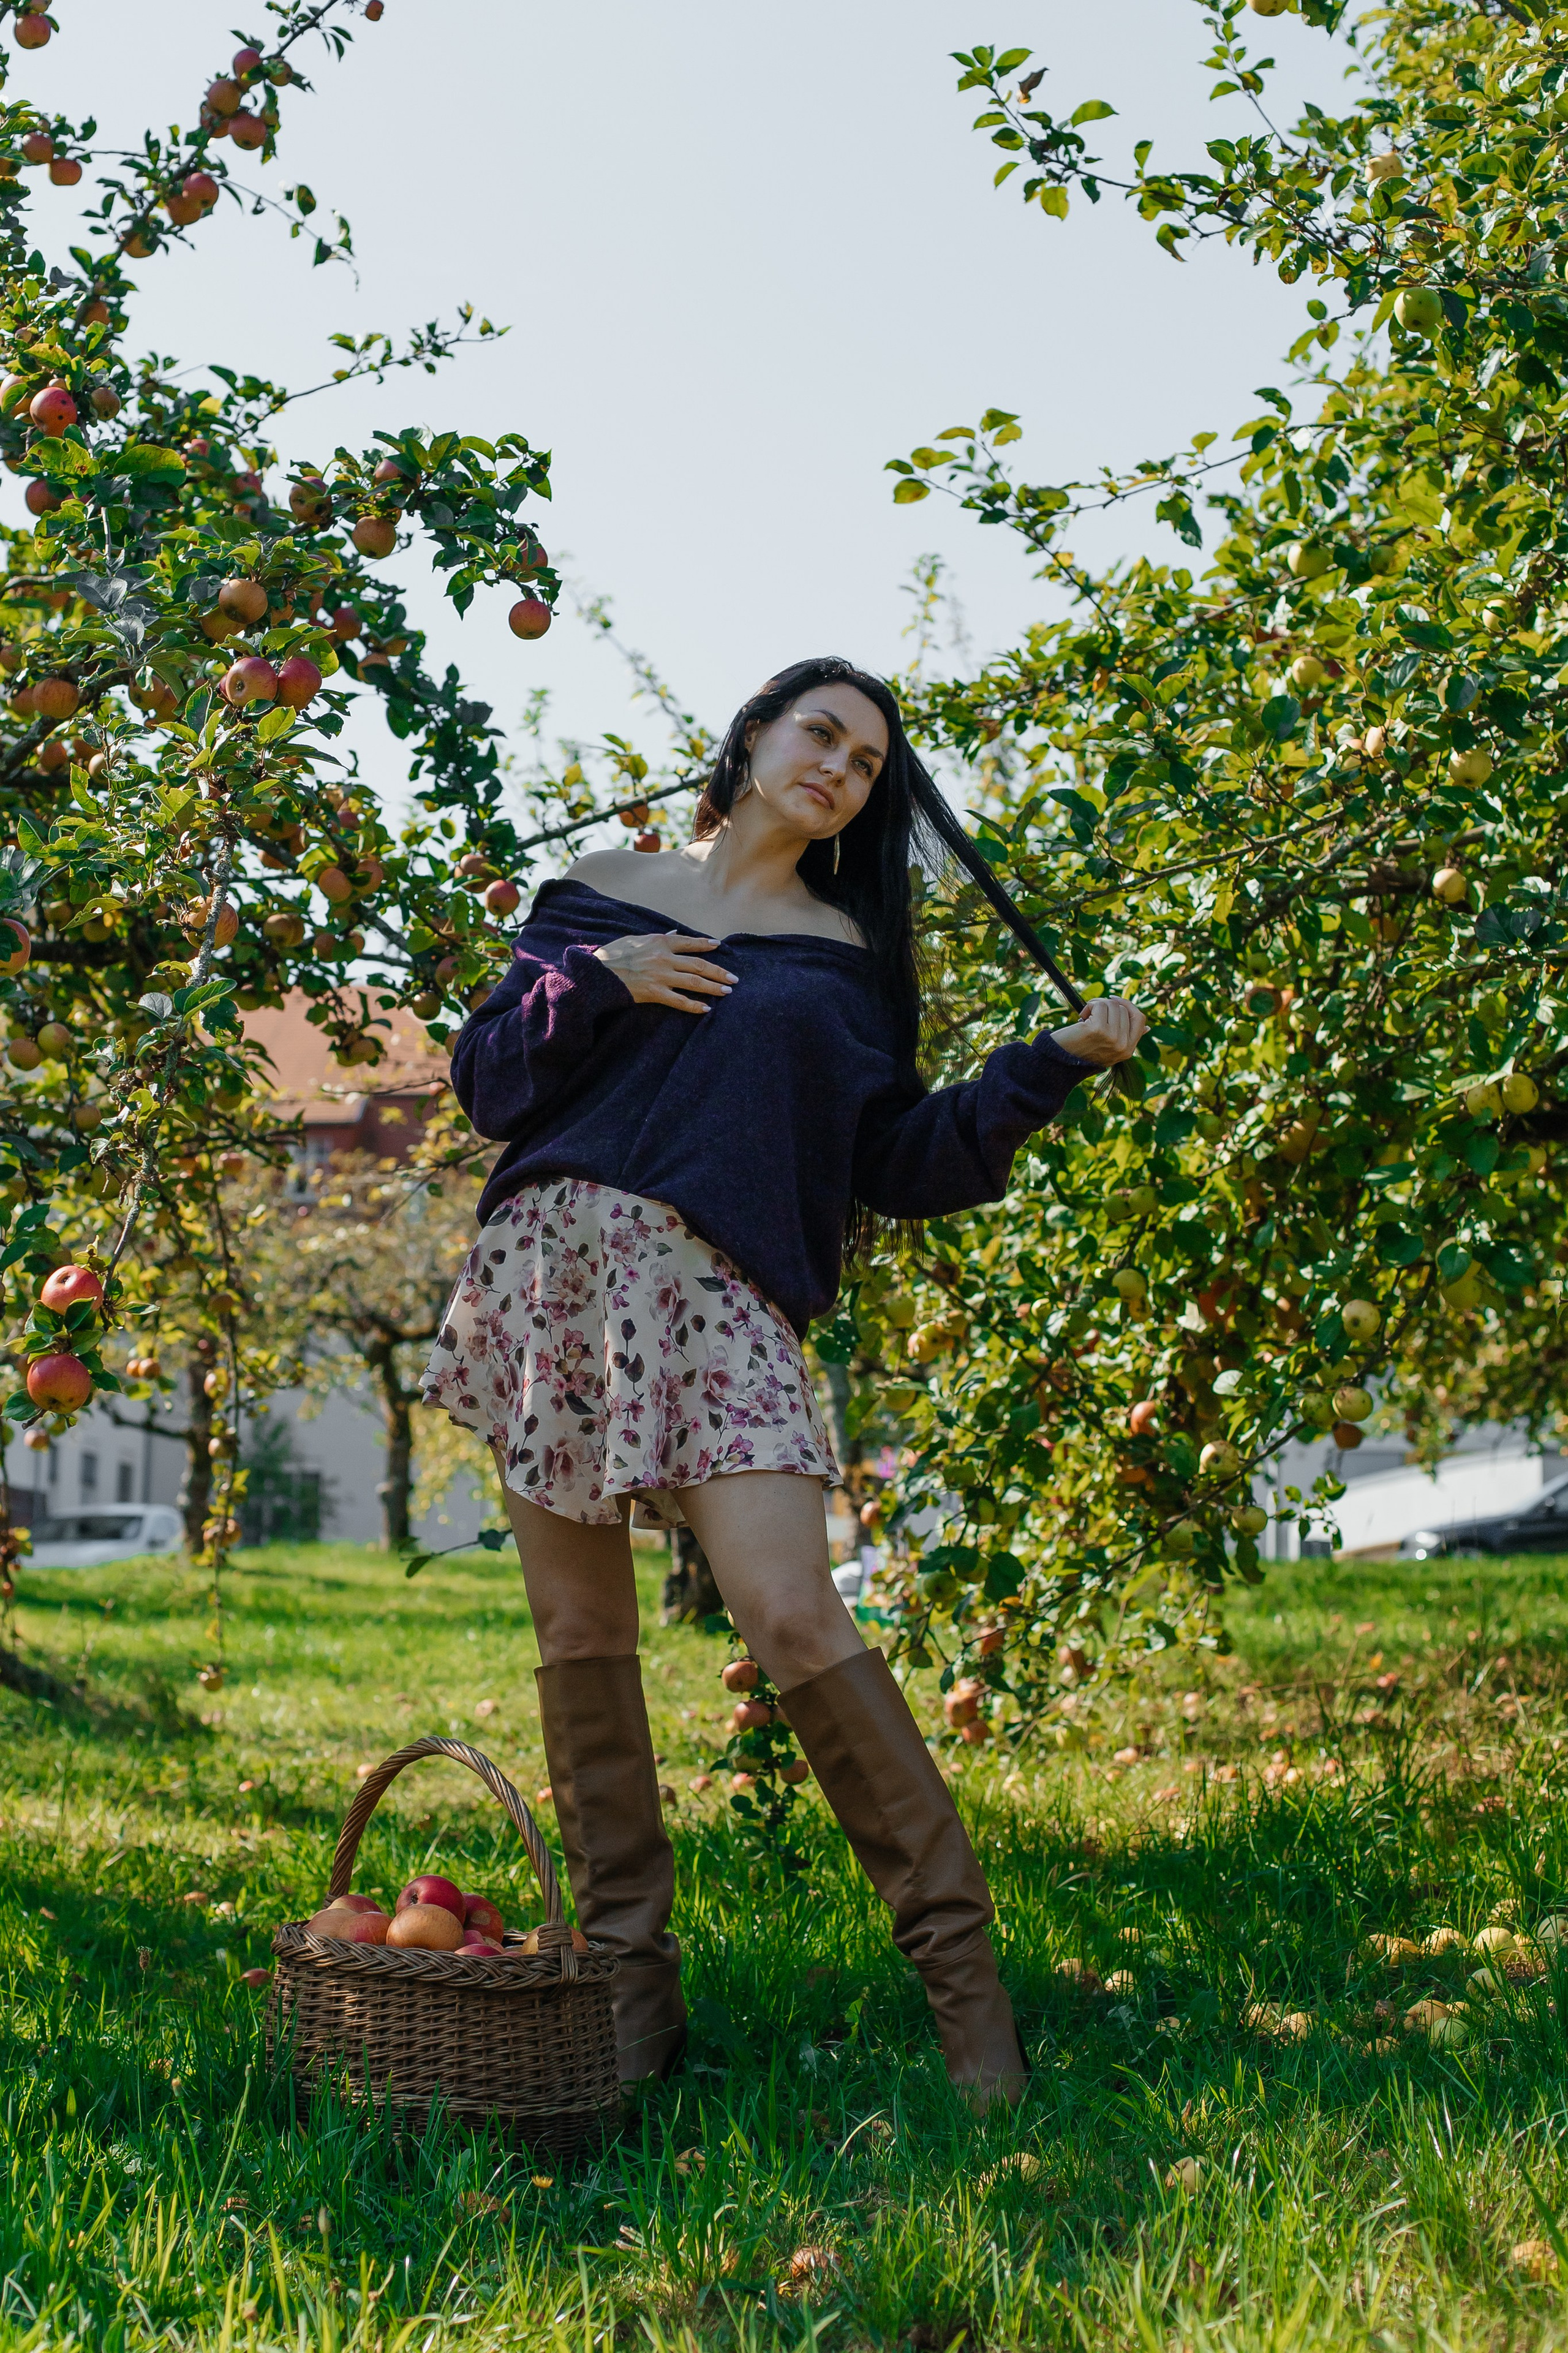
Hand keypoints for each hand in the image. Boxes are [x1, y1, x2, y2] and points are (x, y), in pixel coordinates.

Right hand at [594, 931, 737, 1012]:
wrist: (597, 973)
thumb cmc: (613, 955)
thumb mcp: (635, 939)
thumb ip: (657, 938)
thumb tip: (674, 933)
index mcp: (659, 942)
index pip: (689, 942)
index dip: (705, 945)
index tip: (719, 946)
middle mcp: (664, 957)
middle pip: (698, 964)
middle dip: (718, 971)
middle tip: (734, 978)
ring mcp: (660, 975)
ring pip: (694, 981)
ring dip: (713, 987)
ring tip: (727, 991)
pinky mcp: (654, 992)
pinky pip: (679, 1000)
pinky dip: (694, 1005)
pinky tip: (706, 1009)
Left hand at [1050, 995, 1146, 1067]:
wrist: (1058, 1060)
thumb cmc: (1081, 1050)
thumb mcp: (1108, 1048)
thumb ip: (1126, 1038)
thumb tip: (1147, 1028)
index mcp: (1128, 1050)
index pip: (1140, 1019)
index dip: (1128, 1006)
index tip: (1112, 1000)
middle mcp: (1123, 1046)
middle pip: (1123, 1009)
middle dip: (1106, 1005)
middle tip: (1090, 1013)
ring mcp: (1112, 1038)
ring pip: (1112, 1005)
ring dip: (1096, 1005)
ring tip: (1085, 1017)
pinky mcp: (1098, 1030)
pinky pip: (1100, 1004)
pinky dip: (1089, 1006)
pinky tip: (1081, 1018)